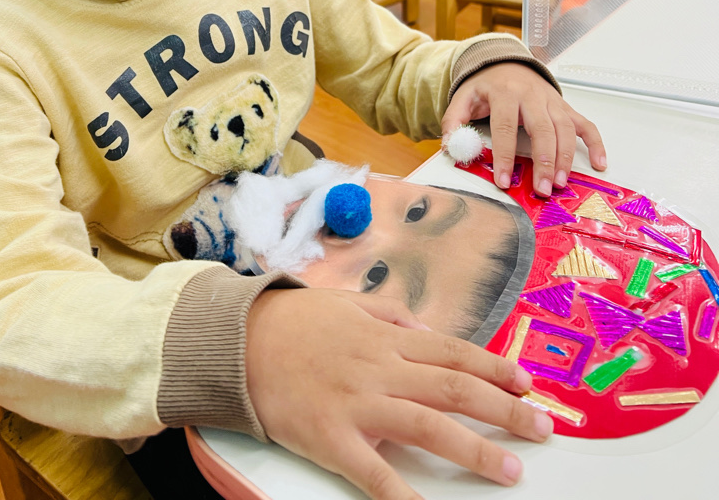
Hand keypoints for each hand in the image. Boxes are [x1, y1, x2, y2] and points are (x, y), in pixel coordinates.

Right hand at [246, 287, 552, 498]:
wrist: (240, 342)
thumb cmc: (297, 321)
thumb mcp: (349, 302)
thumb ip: (392, 313)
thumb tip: (427, 328)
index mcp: (388, 336)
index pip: (456, 352)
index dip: (496, 367)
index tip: (528, 383)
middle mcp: (383, 367)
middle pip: (457, 389)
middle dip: (507, 410)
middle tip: (543, 428)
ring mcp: (360, 403)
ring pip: (431, 426)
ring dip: (478, 450)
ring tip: (512, 470)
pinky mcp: (333, 438)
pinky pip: (375, 473)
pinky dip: (404, 495)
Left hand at [442, 62, 605, 195]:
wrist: (504, 61)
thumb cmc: (485, 84)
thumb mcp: (463, 96)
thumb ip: (454, 120)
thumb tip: (451, 146)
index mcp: (504, 93)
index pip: (505, 127)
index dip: (504, 156)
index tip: (504, 180)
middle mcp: (531, 95)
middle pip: (541, 130)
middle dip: (543, 161)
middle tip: (543, 188)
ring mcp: (551, 101)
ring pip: (564, 129)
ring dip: (565, 157)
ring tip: (561, 183)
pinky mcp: (564, 106)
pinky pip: (585, 124)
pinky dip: (596, 142)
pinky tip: (600, 162)